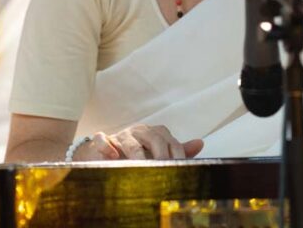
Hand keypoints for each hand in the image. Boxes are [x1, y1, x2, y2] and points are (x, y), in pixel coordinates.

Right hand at [74, 125, 203, 160]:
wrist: (103, 154)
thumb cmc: (135, 153)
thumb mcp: (157, 152)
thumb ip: (177, 150)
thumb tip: (200, 143)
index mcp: (154, 133)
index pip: (170, 141)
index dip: (177, 155)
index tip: (181, 169)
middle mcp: (139, 132)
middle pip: (153, 138)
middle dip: (161, 155)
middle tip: (164, 169)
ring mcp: (120, 136)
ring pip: (130, 142)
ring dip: (137, 156)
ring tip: (141, 167)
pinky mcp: (102, 141)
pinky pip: (102, 140)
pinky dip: (106, 147)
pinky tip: (112, 156)